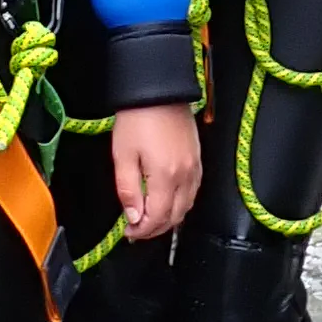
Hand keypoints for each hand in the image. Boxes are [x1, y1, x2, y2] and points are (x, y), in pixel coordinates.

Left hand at [112, 101, 201, 242]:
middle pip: (175, 217)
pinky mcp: (198, 158)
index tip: (128, 232)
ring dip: (169, 218)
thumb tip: (134, 217)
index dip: (142, 231)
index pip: (157, 218)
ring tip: (150, 218)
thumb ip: (128, 190)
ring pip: (187, 206)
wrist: (158, 90)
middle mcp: (185, 175)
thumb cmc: (137, 118)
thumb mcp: (123, 155)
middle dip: (155, 229)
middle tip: (137, 230)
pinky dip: (181, 203)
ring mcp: (195, 167)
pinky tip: (169, 201)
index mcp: (165, 176)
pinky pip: (193, 191)